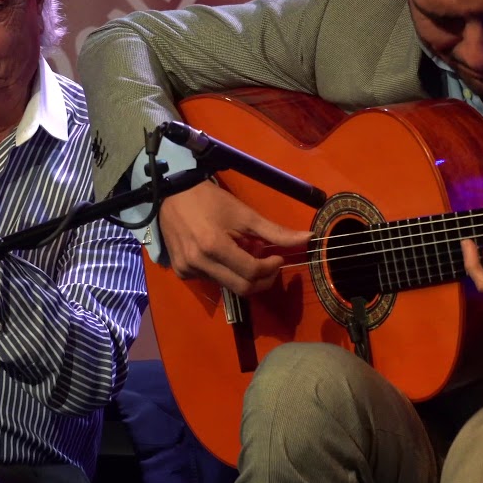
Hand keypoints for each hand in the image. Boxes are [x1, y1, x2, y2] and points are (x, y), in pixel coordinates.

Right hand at [158, 181, 310, 295]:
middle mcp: (199, 263)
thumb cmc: (211, 200)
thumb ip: (276, 232)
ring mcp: (187, 270)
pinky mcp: (181, 272)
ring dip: (243, 275)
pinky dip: (225, 273)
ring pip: (227, 286)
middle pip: (242, 288)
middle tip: (269, 264)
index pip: (251, 273)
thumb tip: (309, 239)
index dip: (271, 268)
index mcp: (214, 246)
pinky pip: (212, 281)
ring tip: (243, 252)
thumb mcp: (245, 214)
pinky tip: (224, 255)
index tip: (277, 257)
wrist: (173, 194)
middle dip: (262, 279)